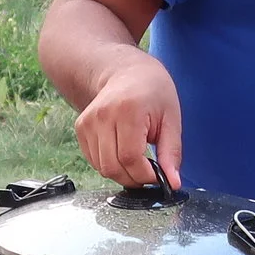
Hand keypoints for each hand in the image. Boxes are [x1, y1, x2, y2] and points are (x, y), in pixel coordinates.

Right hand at [71, 51, 181, 188]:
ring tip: (139, 162)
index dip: (145, 175)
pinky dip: (111, 166)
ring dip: (122, 174)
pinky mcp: (81, 128)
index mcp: (127, 110)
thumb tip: (173, 183)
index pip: (130, 158)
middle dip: (134, 178)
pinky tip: (124, 154)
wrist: (126, 72)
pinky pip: (94, 161)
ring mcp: (88, 122)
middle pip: (113, 167)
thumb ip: (171, 152)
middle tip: (150, 172)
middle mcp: (102, 116)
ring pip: (102, 168)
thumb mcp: (171, 119)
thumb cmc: (153, 92)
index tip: (159, 176)